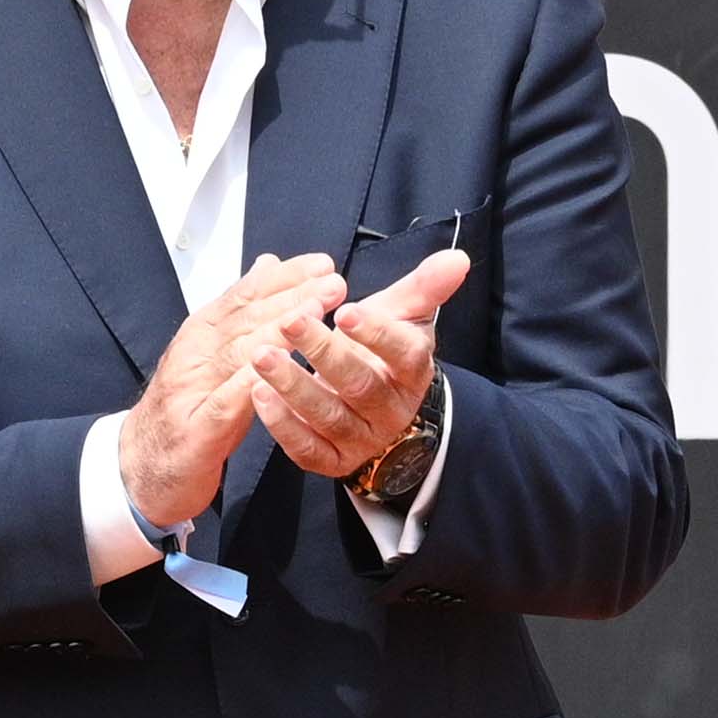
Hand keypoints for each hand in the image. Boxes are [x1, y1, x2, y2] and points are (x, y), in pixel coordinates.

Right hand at [120, 254, 345, 525]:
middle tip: (332, 284)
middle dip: (292, 297)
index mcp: (204, 331)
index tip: (324, 264)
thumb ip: (244, 309)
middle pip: (247, 318)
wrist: (143, 463)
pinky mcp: (199, 427)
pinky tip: (277, 370)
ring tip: (313, 316)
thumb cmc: (190, 406)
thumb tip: (269, 263)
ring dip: (277, 331)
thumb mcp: (217, 351)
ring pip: (239, 352)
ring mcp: (194, 388)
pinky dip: (251, 382)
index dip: (286, 278)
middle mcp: (197, 352)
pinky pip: (227, 401)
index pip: (247, 295)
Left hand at [251, 248, 467, 486]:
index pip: (403, 353)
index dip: (376, 333)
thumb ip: (425, 286)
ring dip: (292, 386)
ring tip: (261, 355)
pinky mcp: (332, 460)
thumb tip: (458, 257)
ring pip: (328, 416)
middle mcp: (390, 410)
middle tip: (289, 321)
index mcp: (412, 370)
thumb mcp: (403, 315)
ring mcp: (361, 438)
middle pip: (360, 384)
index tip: (346, 310)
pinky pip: (308, 449)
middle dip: (323, 353)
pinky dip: (282, 425)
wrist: (377, 408)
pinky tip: (259, 394)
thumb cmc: (382, 352)